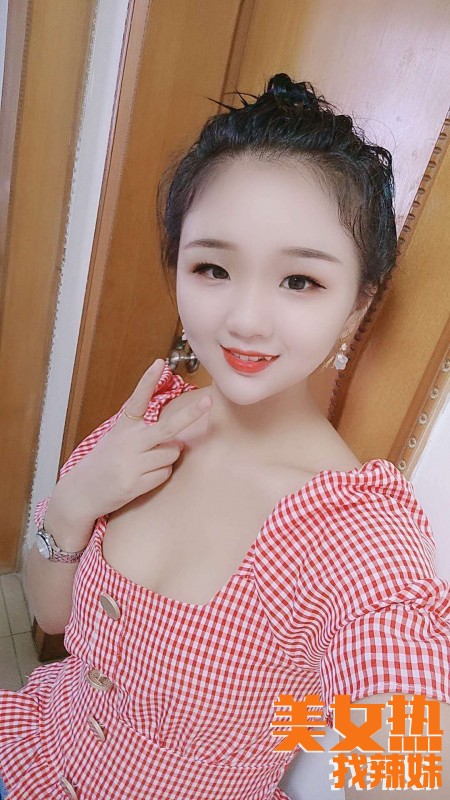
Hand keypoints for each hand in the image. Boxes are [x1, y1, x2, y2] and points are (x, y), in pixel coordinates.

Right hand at [61, 359, 211, 519]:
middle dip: (191, 414)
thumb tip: (178, 440)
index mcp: (123, 427)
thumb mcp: (116, 438)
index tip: (159, 363)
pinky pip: (164, 473)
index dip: (148, 380)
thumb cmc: (104, 463)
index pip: (137, 399)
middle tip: (208, 401)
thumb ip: (143, 434)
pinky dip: (159, 475)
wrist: (81, 492)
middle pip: (168, 427)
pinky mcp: (133, 483)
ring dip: (167, 458)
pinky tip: (141, 478)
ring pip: (171, 453)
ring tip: (145, 464)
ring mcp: (131, 462)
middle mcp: (127, 442)